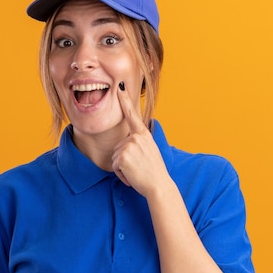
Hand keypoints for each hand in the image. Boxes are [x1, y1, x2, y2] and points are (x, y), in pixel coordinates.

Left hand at [112, 82, 169, 196]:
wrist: (159, 185)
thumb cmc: (154, 172)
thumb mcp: (149, 151)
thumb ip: (138, 143)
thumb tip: (129, 143)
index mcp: (143, 134)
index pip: (132, 115)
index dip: (125, 100)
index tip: (120, 87)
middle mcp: (136, 137)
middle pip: (117, 147)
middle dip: (124, 160)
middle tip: (139, 167)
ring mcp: (128, 145)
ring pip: (115, 157)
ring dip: (122, 168)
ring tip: (136, 172)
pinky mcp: (121, 156)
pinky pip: (114, 166)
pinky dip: (121, 174)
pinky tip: (132, 176)